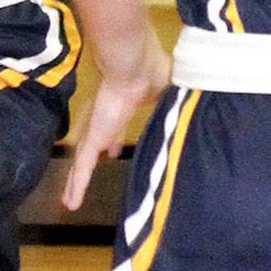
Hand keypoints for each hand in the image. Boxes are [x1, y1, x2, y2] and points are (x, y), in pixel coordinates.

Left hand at [62, 27, 171, 209]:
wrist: (135, 68)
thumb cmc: (155, 73)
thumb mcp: (172, 87)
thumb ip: (179, 98)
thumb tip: (199, 100)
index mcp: (124, 105)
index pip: (117, 126)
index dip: (115, 137)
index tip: (113, 149)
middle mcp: (108, 118)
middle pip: (101, 140)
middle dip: (103, 151)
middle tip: (104, 161)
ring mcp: (97, 129)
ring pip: (85, 160)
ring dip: (78, 181)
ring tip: (72, 200)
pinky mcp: (94, 137)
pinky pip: (83, 167)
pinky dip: (77, 185)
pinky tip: (71, 203)